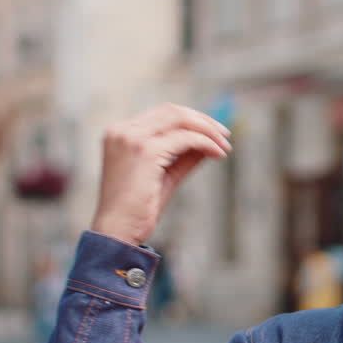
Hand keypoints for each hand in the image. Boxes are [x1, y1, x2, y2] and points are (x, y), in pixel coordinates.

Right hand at [90, 103, 231, 245]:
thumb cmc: (139, 209)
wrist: (117, 232)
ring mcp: (132, 138)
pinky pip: (185, 139)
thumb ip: (184, 156)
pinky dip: (206, 143)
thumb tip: (210, 142)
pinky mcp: (145, 151)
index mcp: (120, 133)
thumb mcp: (165, 175)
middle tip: (225, 136)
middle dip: (203, 121)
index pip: (162, 114)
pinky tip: (218, 154)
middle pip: (172, 111)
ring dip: (208, 130)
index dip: (192, 120)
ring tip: (225, 147)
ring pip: (180, 119)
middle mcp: (122, 130)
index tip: (214, 133)